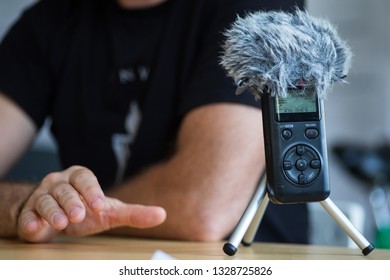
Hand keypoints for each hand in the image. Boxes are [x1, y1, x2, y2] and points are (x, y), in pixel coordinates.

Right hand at [17, 166, 165, 242]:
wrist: (54, 218)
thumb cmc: (85, 210)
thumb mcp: (110, 212)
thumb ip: (134, 213)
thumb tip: (162, 215)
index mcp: (80, 178)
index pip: (85, 178)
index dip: (92, 191)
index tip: (100, 205)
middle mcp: (60, 183)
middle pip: (64, 189)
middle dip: (72, 202)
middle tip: (79, 216)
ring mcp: (42, 197)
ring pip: (45, 200)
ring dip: (52, 211)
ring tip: (61, 223)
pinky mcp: (28, 213)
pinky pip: (26, 215)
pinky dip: (29, 221)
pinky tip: (35, 228)